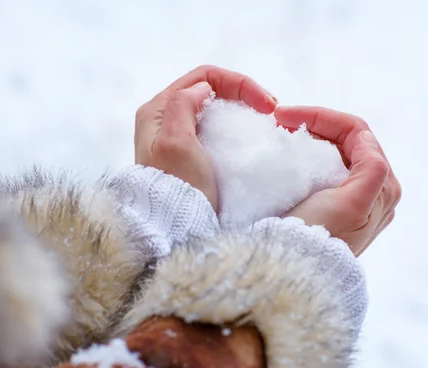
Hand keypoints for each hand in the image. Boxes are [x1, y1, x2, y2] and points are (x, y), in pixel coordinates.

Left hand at [135, 65, 276, 210]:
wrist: (171, 229)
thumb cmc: (177, 189)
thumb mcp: (176, 142)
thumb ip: (184, 106)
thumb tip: (203, 88)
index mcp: (157, 111)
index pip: (203, 77)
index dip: (238, 83)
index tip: (266, 104)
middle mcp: (163, 119)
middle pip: (209, 90)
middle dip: (243, 93)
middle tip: (271, 110)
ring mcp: (175, 137)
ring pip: (213, 108)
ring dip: (240, 109)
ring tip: (264, 121)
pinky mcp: (188, 154)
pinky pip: (213, 128)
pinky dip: (234, 126)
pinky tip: (250, 137)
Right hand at [275, 106, 401, 256]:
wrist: (295, 273)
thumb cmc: (319, 238)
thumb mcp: (351, 205)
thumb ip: (370, 169)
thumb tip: (365, 139)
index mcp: (384, 186)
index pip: (356, 132)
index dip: (320, 117)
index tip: (283, 116)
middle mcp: (376, 191)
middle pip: (348, 139)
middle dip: (316, 124)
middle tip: (280, 122)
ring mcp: (357, 198)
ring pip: (338, 152)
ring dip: (312, 138)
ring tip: (284, 135)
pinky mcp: (337, 207)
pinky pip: (328, 168)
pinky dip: (310, 154)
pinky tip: (291, 155)